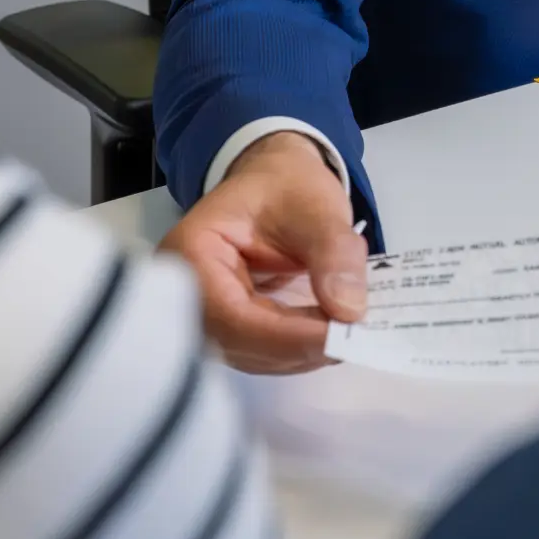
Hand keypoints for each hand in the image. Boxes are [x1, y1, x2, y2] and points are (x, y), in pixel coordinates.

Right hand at [161, 131, 365, 374]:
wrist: (274, 183)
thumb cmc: (287, 186)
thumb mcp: (317, 208)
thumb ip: (333, 253)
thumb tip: (349, 311)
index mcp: (191, 253)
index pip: (231, 315)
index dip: (285, 336)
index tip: (339, 338)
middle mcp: (185, 293)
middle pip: (237, 343)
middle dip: (297, 348)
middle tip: (353, 340)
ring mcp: (203, 313)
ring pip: (250, 355)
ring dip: (300, 355)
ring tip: (346, 335)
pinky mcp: (228, 325)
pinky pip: (259, 351)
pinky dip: (296, 350)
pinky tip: (328, 335)